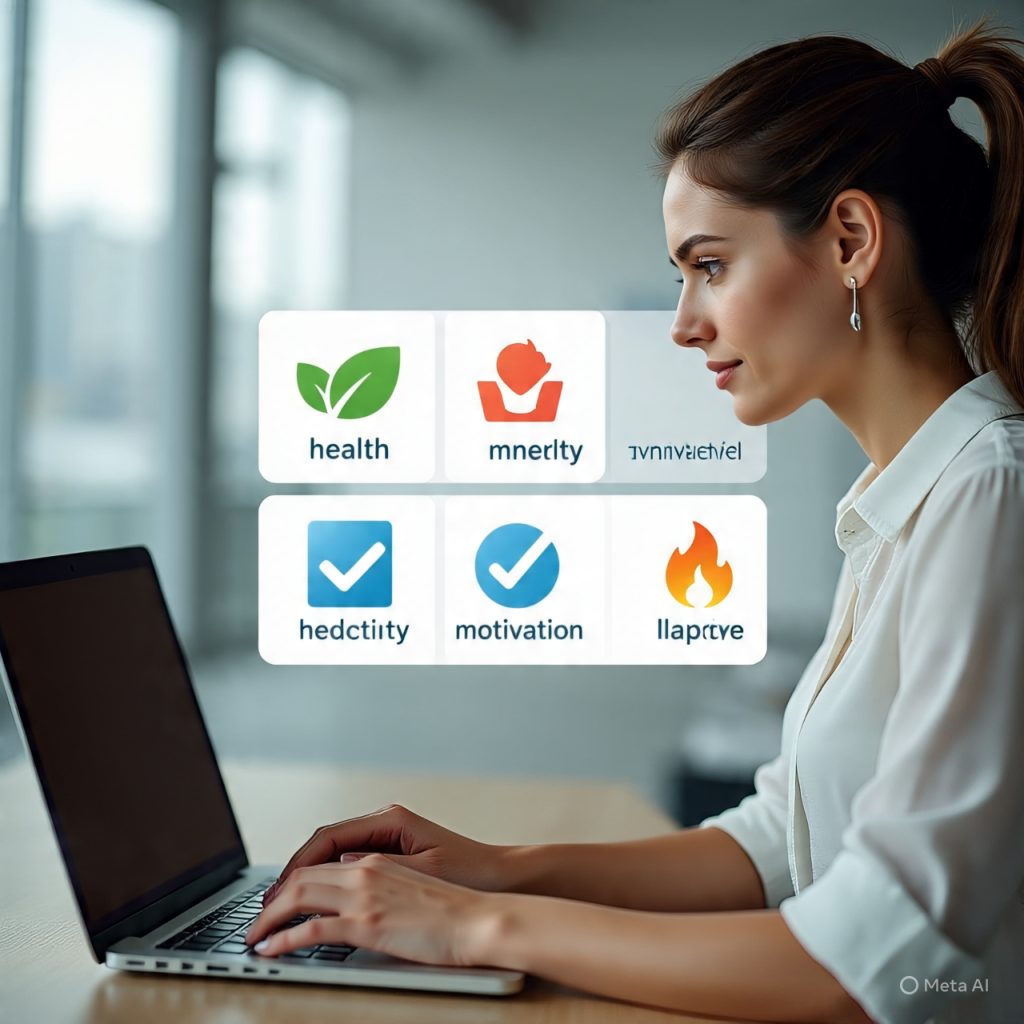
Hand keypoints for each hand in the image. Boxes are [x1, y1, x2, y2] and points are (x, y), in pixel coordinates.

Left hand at [244, 854, 502, 966]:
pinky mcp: (367, 924)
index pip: (320, 858)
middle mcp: (366, 869)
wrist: (479, 918)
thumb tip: (349, 875)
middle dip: (271, 898)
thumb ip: (379, 873)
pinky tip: (271, 950)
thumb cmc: (454, 904)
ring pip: (299, 896)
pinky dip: (284, 939)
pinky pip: (312, 929)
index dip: (292, 877)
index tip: (277, 898)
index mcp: (377, 856)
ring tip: (254, 937)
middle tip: (256, 919)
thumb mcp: (413, 877)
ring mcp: (365, 895)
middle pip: (301, 874)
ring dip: (269, 918)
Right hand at [261, 803, 511, 904]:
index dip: (297, 864)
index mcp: (390, 820)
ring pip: (332, 854)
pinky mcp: (393, 856)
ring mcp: (388, 839)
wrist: (504, 879)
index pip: (328, 837)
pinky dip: (327, 881)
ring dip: (307, 878)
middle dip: (293, 872)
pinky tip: (314, 902)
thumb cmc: (471, 873)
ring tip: (282, 905)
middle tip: (268, 903)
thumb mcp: (422, 871)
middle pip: (324, 844)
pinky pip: (348, 865)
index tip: (277, 889)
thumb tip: (340, 866)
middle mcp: (385, 823)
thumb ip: (380, 869)